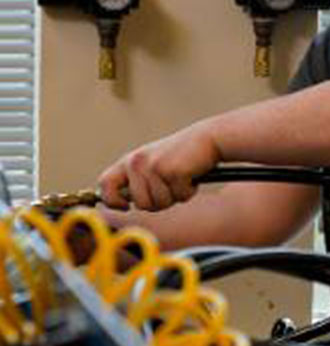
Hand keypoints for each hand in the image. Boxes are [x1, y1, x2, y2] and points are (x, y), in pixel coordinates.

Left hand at [98, 121, 219, 210]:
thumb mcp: (153, 163)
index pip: (105, 185)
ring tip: (182, 178)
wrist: (208, 138)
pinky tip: (192, 176)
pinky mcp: (172, 171)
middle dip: (158, 202)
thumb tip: (123, 203)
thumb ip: (137, 180)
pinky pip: (179, 197)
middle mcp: (137, 162)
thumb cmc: (182, 155)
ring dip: (175, 197)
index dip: (112, 201)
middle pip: (140, 204)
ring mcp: (154, 167)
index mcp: (130, 160)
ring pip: (160, 203)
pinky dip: (189, 191)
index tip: (125, 207)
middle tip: (171, 187)